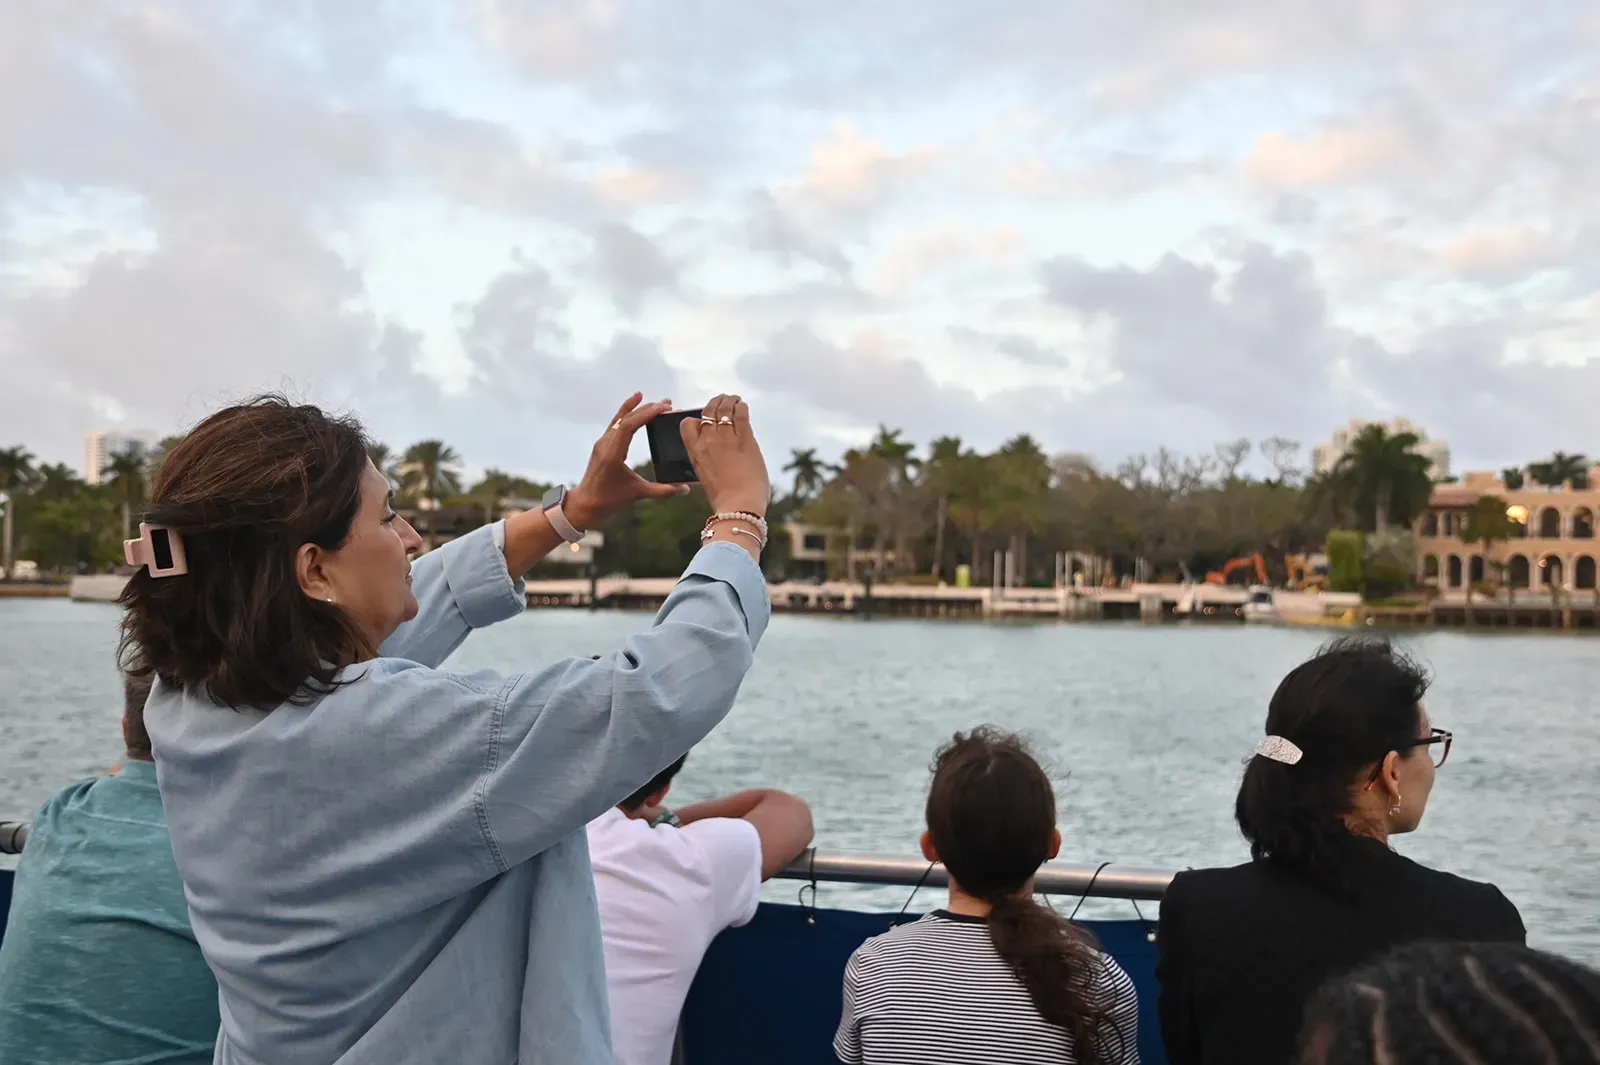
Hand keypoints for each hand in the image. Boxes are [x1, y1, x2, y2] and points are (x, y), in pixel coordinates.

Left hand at [564, 394, 690, 529]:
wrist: (585, 504)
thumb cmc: (609, 500)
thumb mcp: (638, 494)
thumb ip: (663, 491)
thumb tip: (686, 489)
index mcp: (612, 454)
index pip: (629, 426)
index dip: (646, 414)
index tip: (663, 407)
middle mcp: (605, 444)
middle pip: (625, 419)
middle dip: (646, 409)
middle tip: (667, 403)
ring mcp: (602, 443)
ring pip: (619, 419)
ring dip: (636, 409)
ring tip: (653, 401)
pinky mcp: (602, 445)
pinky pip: (615, 424)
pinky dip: (626, 414)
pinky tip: (634, 407)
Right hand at [682, 394, 769, 516]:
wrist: (738, 505)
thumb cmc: (725, 497)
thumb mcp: (707, 477)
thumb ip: (708, 462)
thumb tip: (718, 455)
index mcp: (695, 453)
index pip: (687, 424)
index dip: (696, 418)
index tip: (704, 418)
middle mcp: (708, 441)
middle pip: (707, 411)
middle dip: (715, 403)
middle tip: (723, 401)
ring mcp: (726, 438)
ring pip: (724, 408)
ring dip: (730, 401)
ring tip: (735, 399)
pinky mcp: (744, 439)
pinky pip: (741, 414)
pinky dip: (742, 407)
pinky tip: (743, 407)